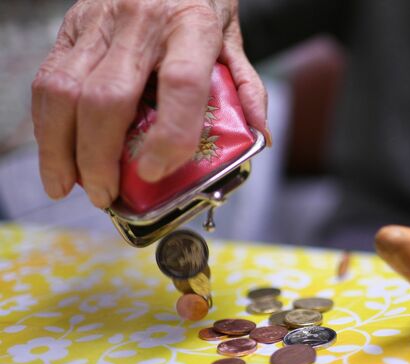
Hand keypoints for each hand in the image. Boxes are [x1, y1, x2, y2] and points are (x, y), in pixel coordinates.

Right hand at [31, 0, 267, 207]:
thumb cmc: (199, 1)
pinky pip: (48, 78)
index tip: (156, 170)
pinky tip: (55, 151)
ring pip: (64, 90)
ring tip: (68, 185)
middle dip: (99, 158)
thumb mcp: (231, 38)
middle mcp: (141, 21)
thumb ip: (246, 86)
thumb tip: (259, 135)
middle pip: (109, 97)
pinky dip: (46, 122)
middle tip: (106, 194)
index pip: (182, 83)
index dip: (170, 133)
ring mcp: (99, 21)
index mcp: (191, 25)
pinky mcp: (71, 25)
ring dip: (60, 148)